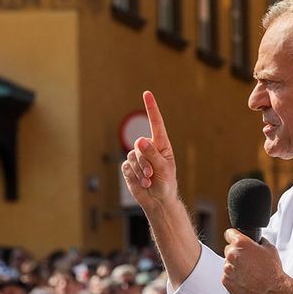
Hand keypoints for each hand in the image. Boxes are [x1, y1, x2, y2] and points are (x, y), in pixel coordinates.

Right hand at [122, 91, 176, 212]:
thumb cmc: (166, 183)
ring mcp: (138, 157)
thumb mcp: (164, 169)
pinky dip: (134, 176)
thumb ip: (153, 155)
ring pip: (132, 157)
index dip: (151, 108)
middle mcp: (149, 148)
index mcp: (161, 145)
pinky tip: (142, 183)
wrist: (158, 200)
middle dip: (145, 161)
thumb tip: (140, 140)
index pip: (155, 123)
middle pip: (140, 145)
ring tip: (149, 180)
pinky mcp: (129, 167)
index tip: (147, 94)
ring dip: (140, 171)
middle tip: (152, 174)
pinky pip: (126, 167)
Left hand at [222, 229, 285, 293]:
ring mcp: (228, 269)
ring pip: (228, 263)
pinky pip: (227, 275)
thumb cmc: (272, 270)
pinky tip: (245, 278)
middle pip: (228, 249)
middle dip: (237, 252)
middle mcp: (232, 255)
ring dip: (235, 265)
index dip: (234, 237)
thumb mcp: (270, 248)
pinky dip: (234, 276)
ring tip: (248, 271)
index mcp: (240, 244)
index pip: (229, 233)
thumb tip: (258, 240)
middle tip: (248, 259)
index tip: (235, 240)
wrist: (272, 290)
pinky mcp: (226, 281)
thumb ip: (260, 241)